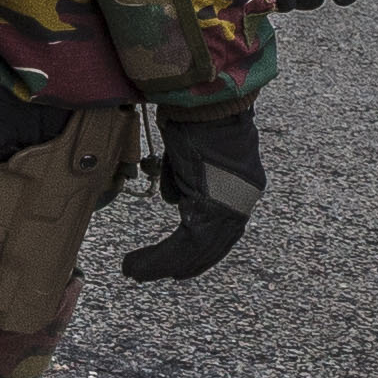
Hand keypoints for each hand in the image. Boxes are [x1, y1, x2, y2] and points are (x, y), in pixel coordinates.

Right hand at [120, 109, 266, 285]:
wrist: (208, 102)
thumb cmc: (197, 116)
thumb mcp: (190, 154)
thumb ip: (185, 180)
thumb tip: (175, 200)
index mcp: (241, 187)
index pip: (221, 230)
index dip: (199, 250)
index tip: (179, 265)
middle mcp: (242, 201)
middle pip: (211, 246)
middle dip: (182, 265)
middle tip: (154, 275)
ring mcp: (232, 206)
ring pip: (196, 250)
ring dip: (162, 265)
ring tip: (135, 271)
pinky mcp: (214, 208)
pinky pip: (186, 243)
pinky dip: (160, 258)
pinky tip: (138, 265)